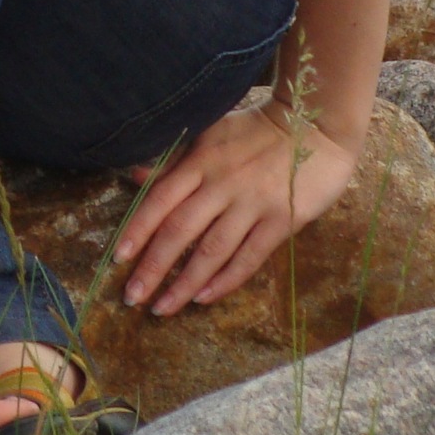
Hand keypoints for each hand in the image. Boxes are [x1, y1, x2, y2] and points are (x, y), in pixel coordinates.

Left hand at [110, 104, 358, 315]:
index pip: (160, 200)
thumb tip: (136, 177)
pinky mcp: (282, 221)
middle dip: (153, 267)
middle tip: (132, 296)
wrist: (316, 126)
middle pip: (180, 231)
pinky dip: (225, 280)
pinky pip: (249, 257)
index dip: (137, 230)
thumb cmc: (257, 130)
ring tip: (162, 308)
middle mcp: (222, 184)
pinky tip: (203, 298)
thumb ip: (175, 160)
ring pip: (211, 251)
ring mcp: (253, 204)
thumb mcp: (211, 134)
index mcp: (201, 161)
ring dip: (183, 284)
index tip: (118, 258)